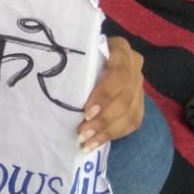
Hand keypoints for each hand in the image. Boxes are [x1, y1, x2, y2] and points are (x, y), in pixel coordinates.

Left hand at [78, 35, 143, 151]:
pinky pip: (133, 122)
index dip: (105, 95)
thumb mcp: (78, 51)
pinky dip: (115, 134)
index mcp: (121, 49)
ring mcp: (139, 84)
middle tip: (82, 134)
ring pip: (131, 113)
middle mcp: (134, 66)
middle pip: (125, 98)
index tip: (87, 112)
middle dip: (103, 119)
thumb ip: (75, 64)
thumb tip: (53, 84)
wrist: (98, 54)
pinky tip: (97, 142)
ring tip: (87, 143)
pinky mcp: (140, 101)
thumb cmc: (80, 52)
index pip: (119, 74)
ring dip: (108, 132)